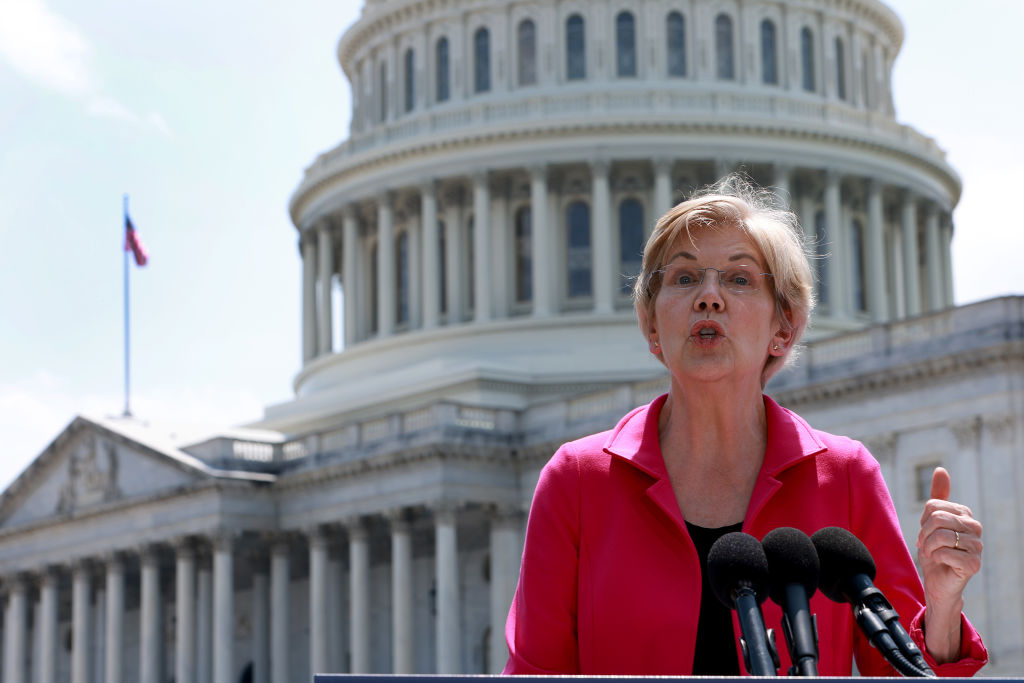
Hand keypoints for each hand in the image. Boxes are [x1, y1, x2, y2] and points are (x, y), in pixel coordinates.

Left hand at [916, 466, 982, 661]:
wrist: (937, 581)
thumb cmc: (935, 551)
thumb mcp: (931, 522)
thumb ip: (937, 497)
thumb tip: (940, 469)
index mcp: (965, 515)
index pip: (933, 506)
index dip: (923, 521)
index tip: (925, 533)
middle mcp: (975, 528)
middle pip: (937, 517)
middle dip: (924, 533)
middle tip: (925, 545)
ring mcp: (977, 546)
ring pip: (941, 534)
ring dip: (928, 546)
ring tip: (932, 553)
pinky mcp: (973, 564)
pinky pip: (945, 552)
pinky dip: (935, 557)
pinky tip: (939, 562)